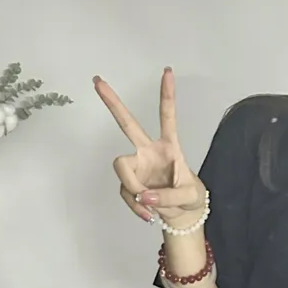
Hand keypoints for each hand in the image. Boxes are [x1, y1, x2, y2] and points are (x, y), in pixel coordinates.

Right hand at [94, 68, 205, 225]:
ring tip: (151, 206)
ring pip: (122, 169)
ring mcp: (137, 166)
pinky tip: (148, 216)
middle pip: (128, 124)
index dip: (167, 95)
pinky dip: (136, 207)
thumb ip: (169, 196)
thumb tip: (143, 196)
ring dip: (134, 190)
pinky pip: (127, 194)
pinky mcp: (130, 184)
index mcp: (169, 145)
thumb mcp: (190, 196)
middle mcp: (149, 151)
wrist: (183, 216)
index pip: (167, 116)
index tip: (167, 71)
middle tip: (97, 81)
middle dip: (113, 103)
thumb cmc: (190, 198)